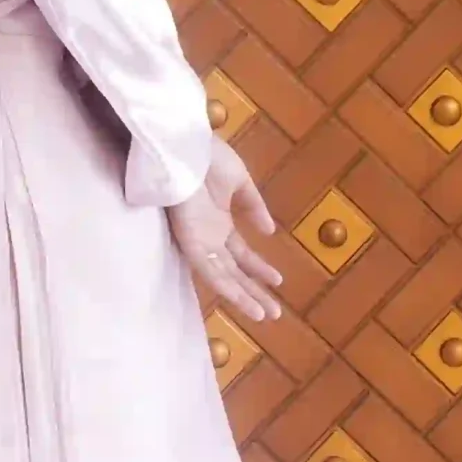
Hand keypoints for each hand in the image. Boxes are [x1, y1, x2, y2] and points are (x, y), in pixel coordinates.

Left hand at [167, 137, 282, 324]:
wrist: (184, 146)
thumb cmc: (207, 157)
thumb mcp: (240, 181)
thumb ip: (254, 206)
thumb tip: (270, 231)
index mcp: (220, 222)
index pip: (241, 253)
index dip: (259, 268)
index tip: (278, 281)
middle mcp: (209, 236)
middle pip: (235, 272)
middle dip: (255, 291)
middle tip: (276, 312)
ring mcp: (200, 241)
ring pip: (223, 278)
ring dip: (245, 297)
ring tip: (266, 315)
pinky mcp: (190, 242)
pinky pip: (210, 272)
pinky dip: (229, 289)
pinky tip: (246, 303)